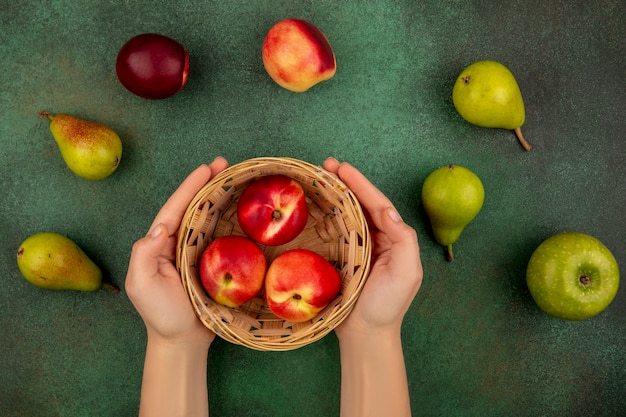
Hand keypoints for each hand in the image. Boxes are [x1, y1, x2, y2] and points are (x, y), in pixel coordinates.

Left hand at [126, 157, 228, 347]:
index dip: (189, 187)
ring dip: (218, 195)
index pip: (175, 209)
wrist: (182, 341)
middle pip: (192, 206)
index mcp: (159, 244)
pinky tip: (239, 207)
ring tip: (232, 177)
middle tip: (224, 164)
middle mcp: (176, 242)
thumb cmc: (160, 314)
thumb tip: (161, 225)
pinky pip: (219, 235)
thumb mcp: (142, 284)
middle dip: (206, 183)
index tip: (206, 168)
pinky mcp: (211, 262)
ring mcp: (195, 252)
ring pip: (206, 216)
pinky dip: (227, 217)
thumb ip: (145, 253)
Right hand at [323, 158, 422, 338]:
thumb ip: (403, 239)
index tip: (343, 168)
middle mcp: (376, 237)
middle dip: (345, 182)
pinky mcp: (341, 256)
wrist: (366, 333)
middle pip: (360, 203)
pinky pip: (334, 230)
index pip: (377, 204)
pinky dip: (325, 214)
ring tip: (318, 176)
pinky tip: (314, 204)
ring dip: (334, 193)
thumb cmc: (387, 305)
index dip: (360, 184)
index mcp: (393, 237)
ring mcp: (357, 246)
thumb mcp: (406, 272)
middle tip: (326, 164)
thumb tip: (386, 210)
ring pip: (346, 212)